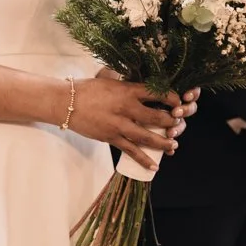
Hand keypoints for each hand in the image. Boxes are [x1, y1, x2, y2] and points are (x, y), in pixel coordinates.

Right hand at [69, 71, 189, 164]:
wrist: (66, 103)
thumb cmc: (87, 89)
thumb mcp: (109, 79)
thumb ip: (126, 83)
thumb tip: (139, 83)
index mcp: (127, 90)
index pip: (157, 93)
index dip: (172, 99)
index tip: (179, 103)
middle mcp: (126, 107)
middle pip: (157, 117)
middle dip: (171, 122)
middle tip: (178, 125)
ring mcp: (119, 125)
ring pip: (147, 136)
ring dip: (163, 142)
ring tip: (173, 146)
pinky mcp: (111, 138)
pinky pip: (131, 151)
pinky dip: (144, 159)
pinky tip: (154, 166)